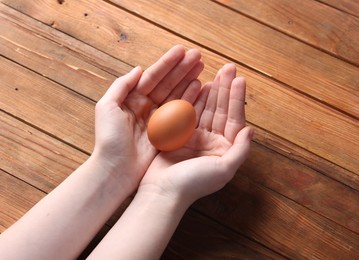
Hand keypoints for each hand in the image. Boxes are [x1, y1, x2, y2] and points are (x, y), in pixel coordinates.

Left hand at [92, 45, 203, 190]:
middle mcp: (146, 106)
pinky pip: (181, 112)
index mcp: (132, 98)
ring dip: (189, 80)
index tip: (182, 50)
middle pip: (167, 82)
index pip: (153, 76)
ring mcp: (158, 119)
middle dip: (182, 68)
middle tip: (198, 55)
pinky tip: (200, 88)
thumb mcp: (107, 107)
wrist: (115, 169)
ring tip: (202, 67)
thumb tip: (139, 68)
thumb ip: (122, 85)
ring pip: (176, 94)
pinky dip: (190, 99)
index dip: (167, 63)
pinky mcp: (167, 132)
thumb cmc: (109, 139)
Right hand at [138, 63, 252, 205]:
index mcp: (225, 149)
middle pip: (221, 110)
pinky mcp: (179, 135)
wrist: (162, 191)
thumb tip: (251, 130)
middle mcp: (213, 142)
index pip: (234, 119)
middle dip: (225, 89)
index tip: (239, 79)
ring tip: (217, 72)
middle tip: (229, 67)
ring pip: (207, 109)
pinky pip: (189, 113)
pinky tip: (199, 85)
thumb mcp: (223, 170)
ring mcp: (196, 137)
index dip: (237, 99)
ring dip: (212, 91)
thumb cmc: (193, 183)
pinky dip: (194, 99)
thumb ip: (240, 150)